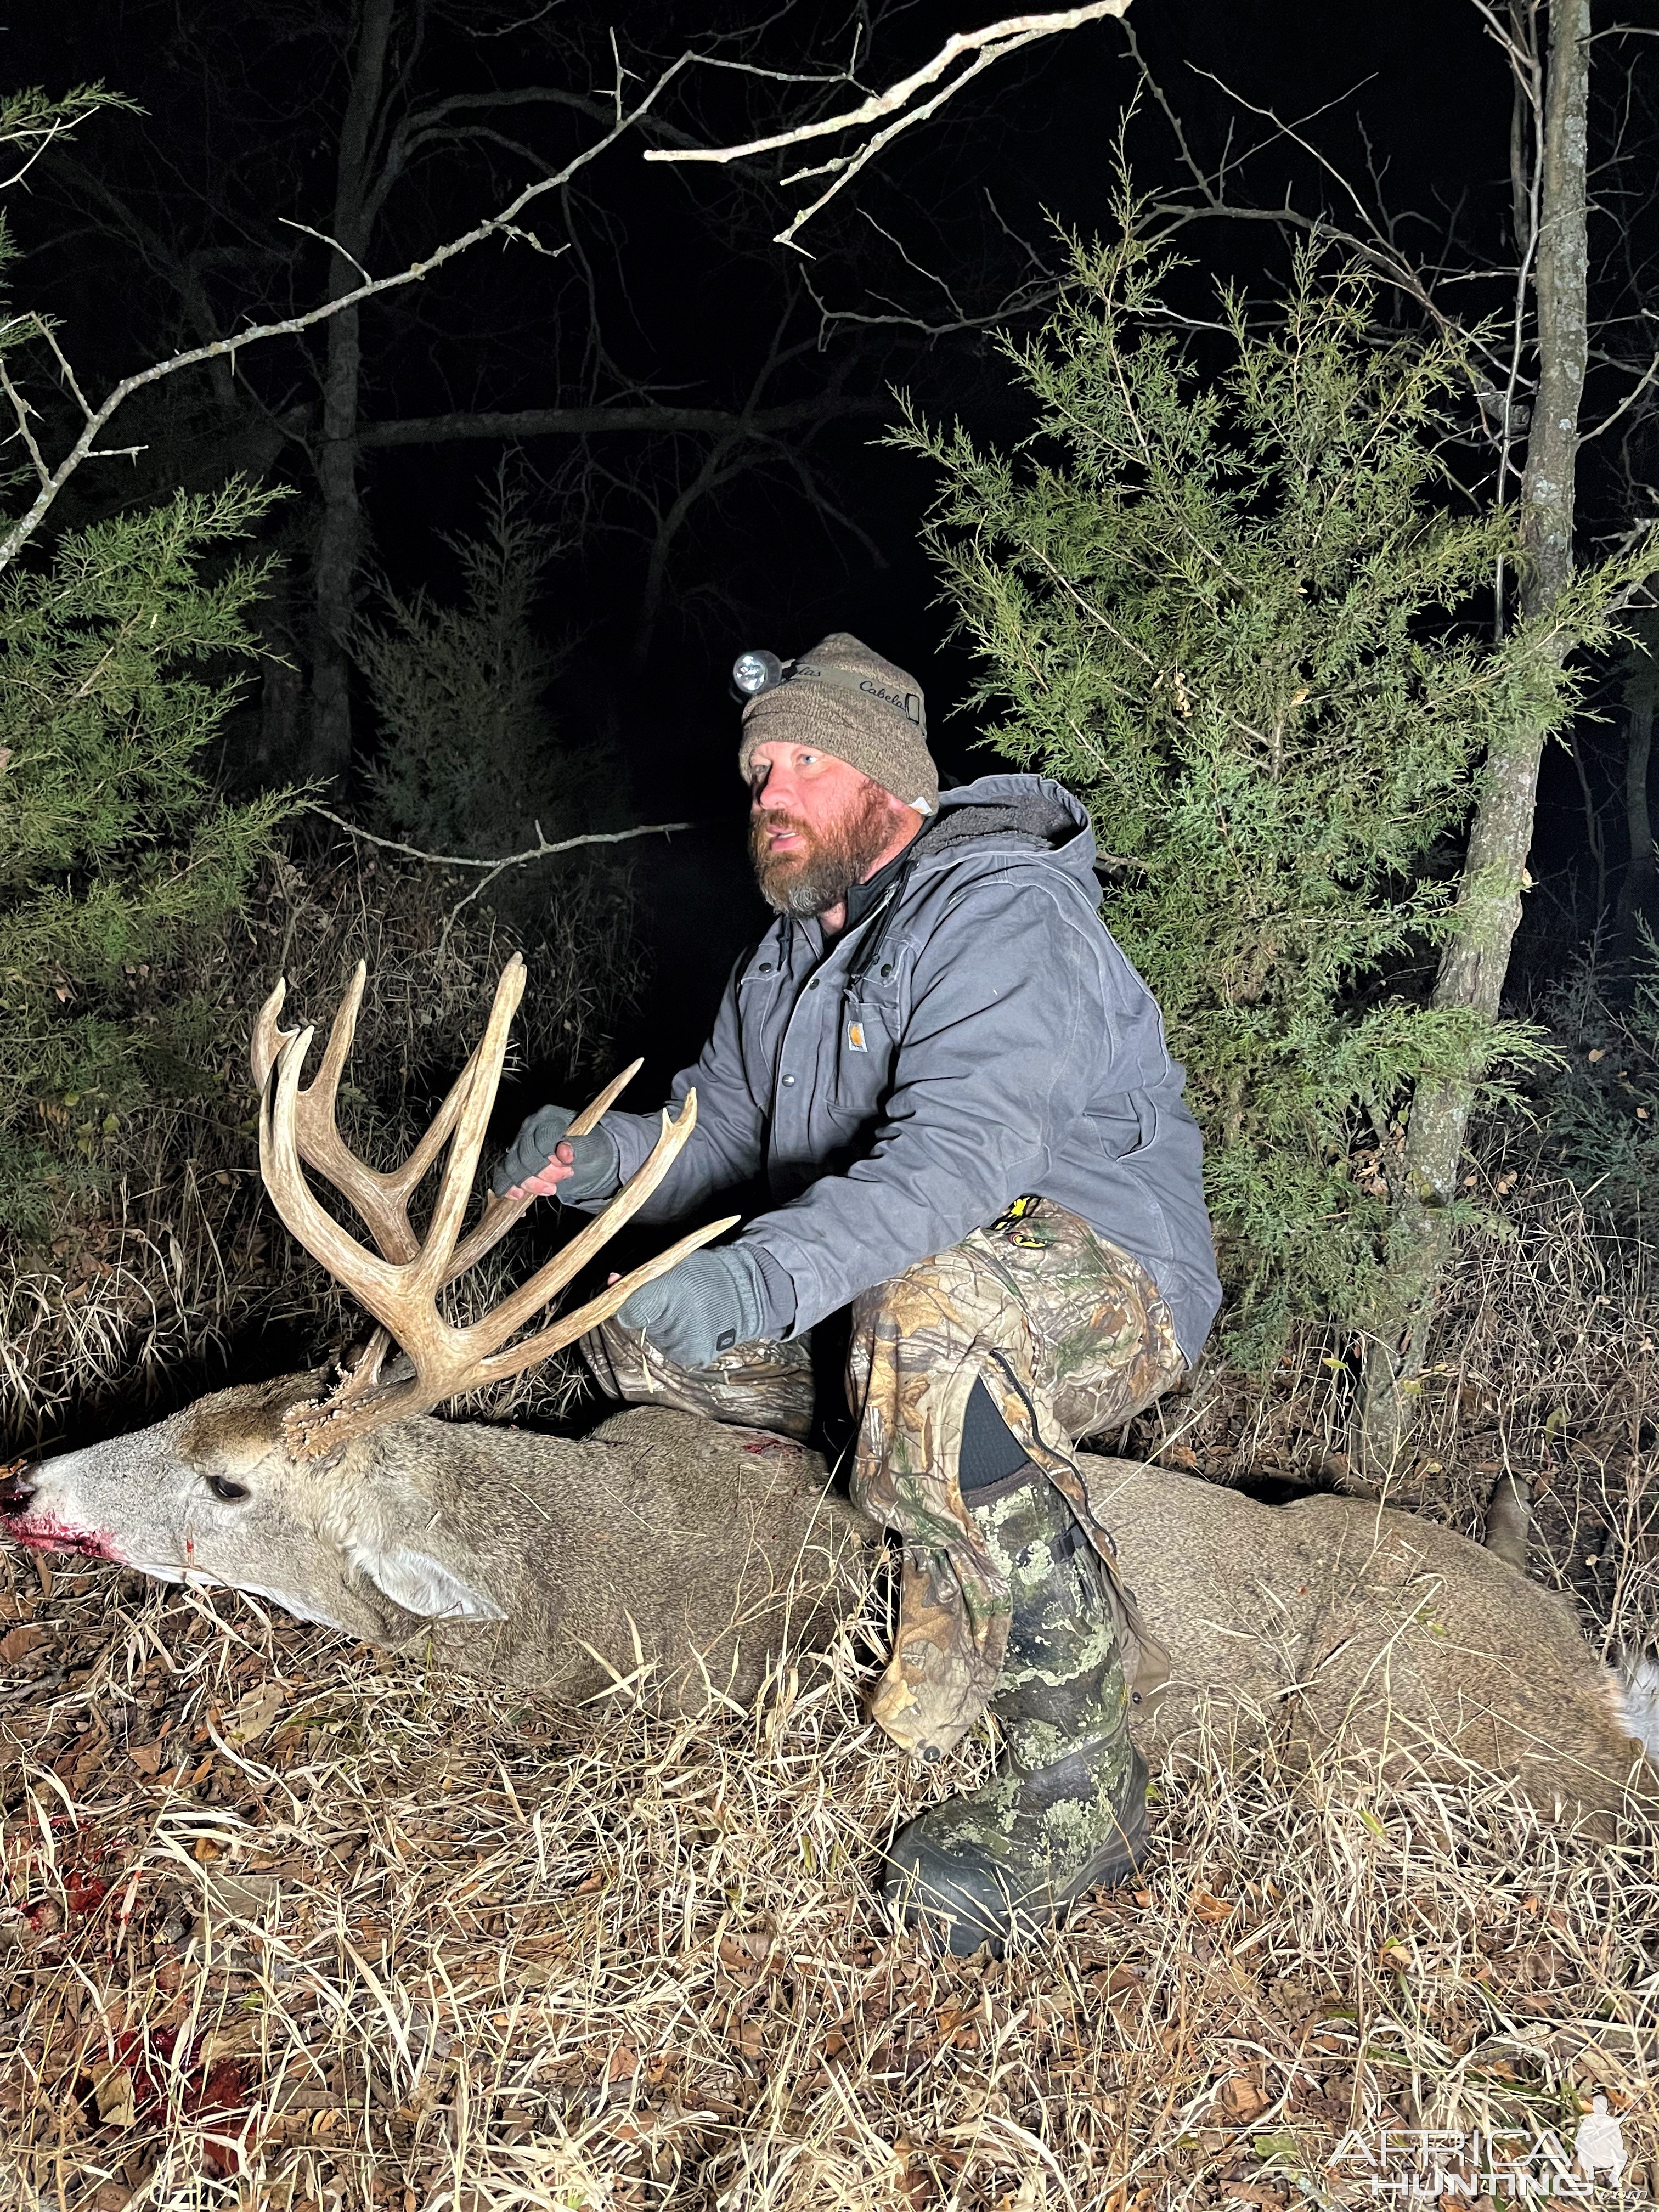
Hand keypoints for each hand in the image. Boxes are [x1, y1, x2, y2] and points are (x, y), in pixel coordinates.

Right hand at [493, 1105, 619, 1203]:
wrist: (584, 1154)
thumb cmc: (587, 1146)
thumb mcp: (592, 1146)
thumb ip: (579, 1148)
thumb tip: (564, 1152)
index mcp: (549, 1116)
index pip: (543, 1140)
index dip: (553, 1158)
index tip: (568, 1167)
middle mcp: (530, 1126)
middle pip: (525, 1156)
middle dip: (545, 1174)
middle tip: (562, 1178)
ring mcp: (519, 1142)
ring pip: (512, 1168)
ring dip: (531, 1184)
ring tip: (550, 1189)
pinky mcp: (513, 1159)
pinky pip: (503, 1175)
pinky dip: (509, 1188)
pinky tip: (519, 1195)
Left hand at [612, 1245, 768, 1367]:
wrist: (748, 1292)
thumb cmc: (707, 1274)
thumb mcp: (673, 1265)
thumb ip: (640, 1277)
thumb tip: (611, 1282)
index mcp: (666, 1297)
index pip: (628, 1311)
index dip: (629, 1301)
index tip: (638, 1293)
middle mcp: (672, 1328)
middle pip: (643, 1325)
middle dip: (653, 1312)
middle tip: (676, 1299)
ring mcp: (683, 1348)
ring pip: (659, 1338)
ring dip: (667, 1326)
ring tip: (690, 1310)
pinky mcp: (693, 1359)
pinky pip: (674, 1349)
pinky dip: (680, 1338)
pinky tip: (696, 1325)